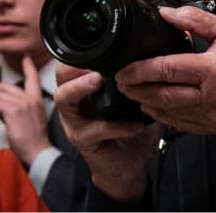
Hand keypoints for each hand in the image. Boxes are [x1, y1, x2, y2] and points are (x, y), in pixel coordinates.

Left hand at [0, 54, 53, 165]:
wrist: (38, 153)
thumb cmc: (34, 141)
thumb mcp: (32, 118)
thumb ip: (22, 107)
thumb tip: (5, 104)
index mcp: (36, 100)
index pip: (33, 78)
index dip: (28, 66)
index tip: (25, 56)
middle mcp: (29, 99)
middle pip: (4, 86)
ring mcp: (21, 104)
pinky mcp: (13, 110)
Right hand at [53, 61, 158, 203]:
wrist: (127, 167)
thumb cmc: (129, 132)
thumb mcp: (132, 102)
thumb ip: (135, 83)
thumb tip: (156, 58)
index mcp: (83, 90)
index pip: (69, 65)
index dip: (78, 56)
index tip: (98, 48)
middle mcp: (73, 103)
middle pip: (59, 76)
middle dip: (74, 66)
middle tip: (95, 62)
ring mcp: (74, 122)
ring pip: (65, 98)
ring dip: (81, 87)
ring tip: (99, 81)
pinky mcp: (83, 141)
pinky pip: (94, 130)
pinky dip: (116, 126)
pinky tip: (135, 125)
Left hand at [114, 5, 215, 135]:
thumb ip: (196, 20)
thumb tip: (166, 12)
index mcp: (213, 70)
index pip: (166, 70)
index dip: (140, 70)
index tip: (123, 68)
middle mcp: (212, 96)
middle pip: (163, 96)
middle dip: (136, 90)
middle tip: (120, 82)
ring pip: (172, 114)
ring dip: (148, 104)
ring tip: (133, 94)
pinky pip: (187, 126)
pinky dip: (167, 119)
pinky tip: (156, 109)